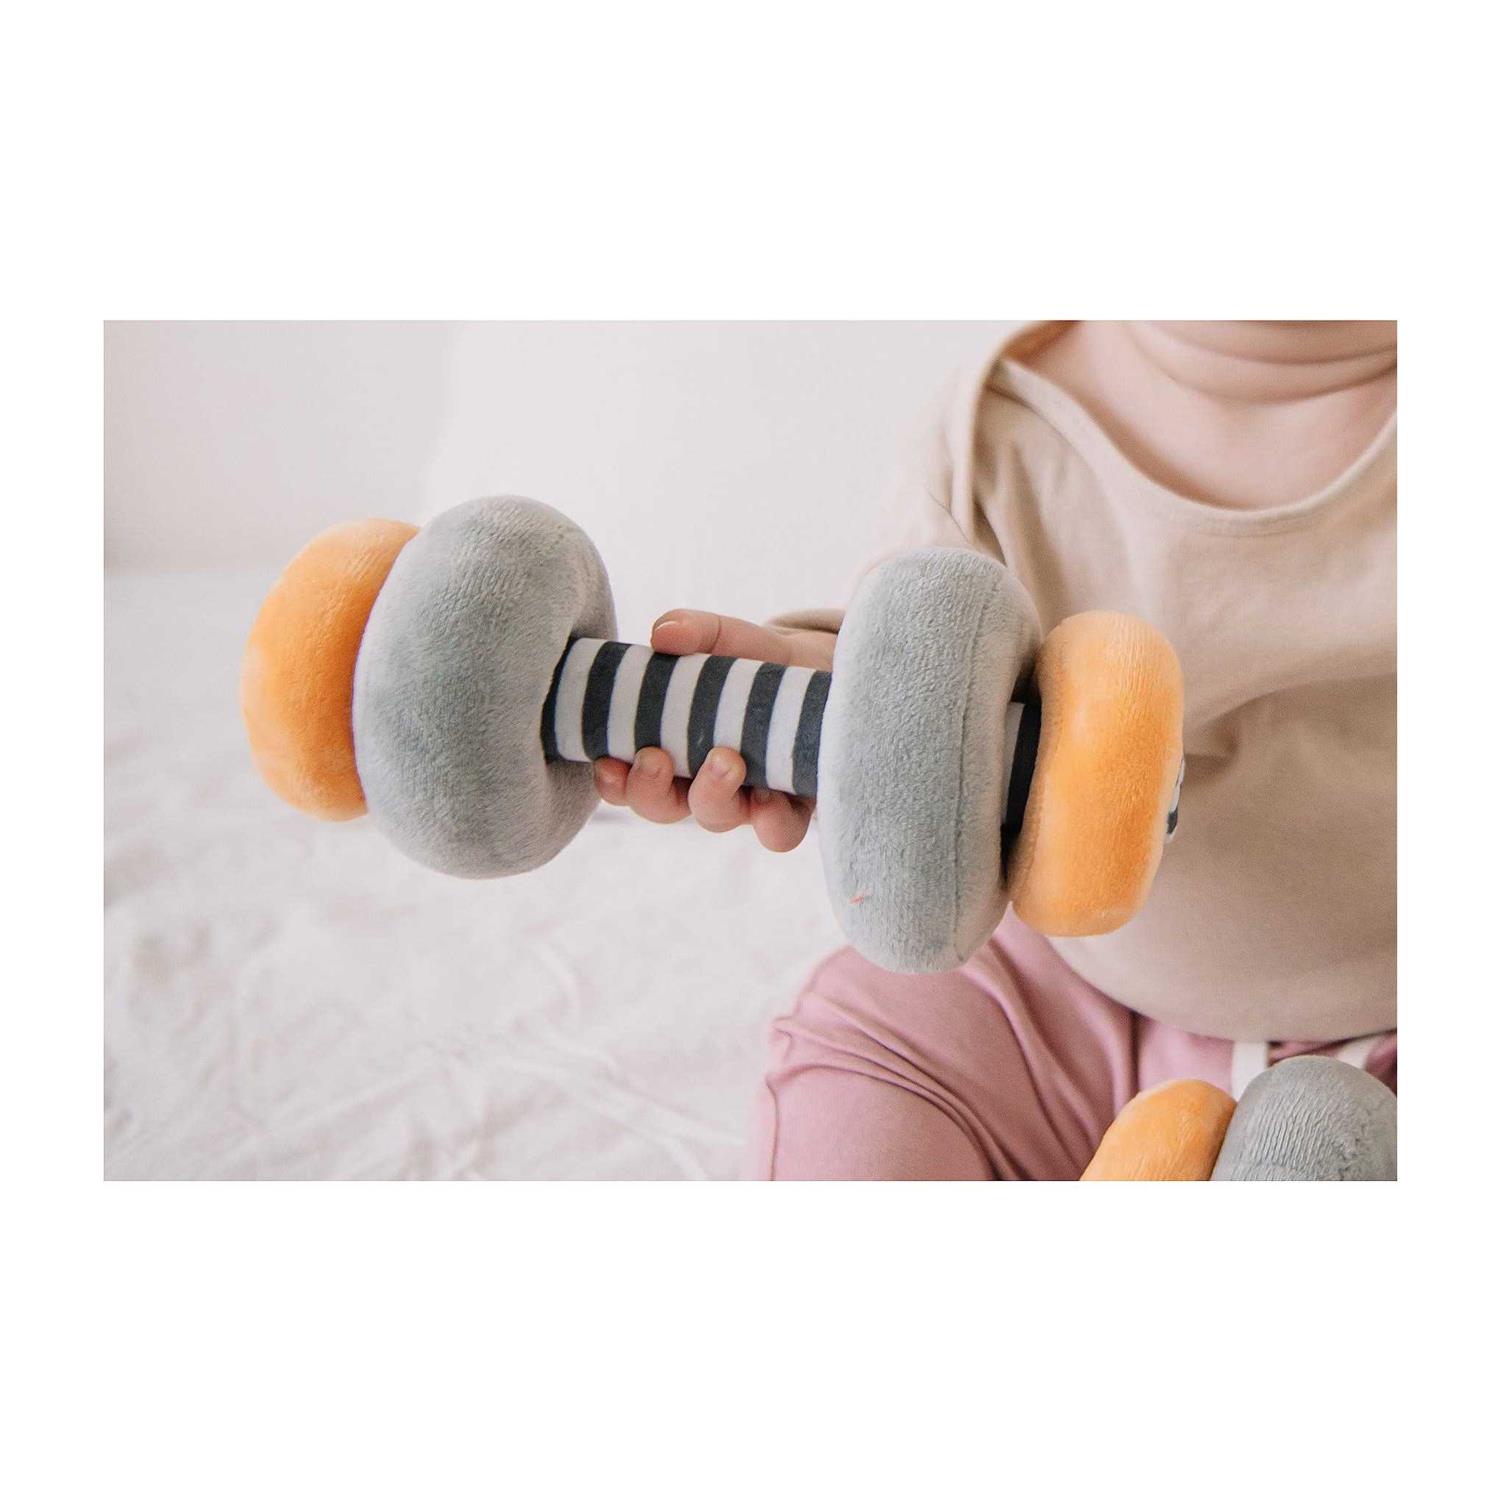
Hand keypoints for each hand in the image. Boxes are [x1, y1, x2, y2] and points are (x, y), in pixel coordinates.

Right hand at [593, 610, 836, 851]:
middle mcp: (702, 784)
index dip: (612, 782)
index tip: (609, 761)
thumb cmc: (757, 662)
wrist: (823, 673)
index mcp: (670, 751)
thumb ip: (695, 630)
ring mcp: (746, 800)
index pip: (626, 781)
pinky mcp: (794, 807)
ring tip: (726, 759)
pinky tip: (770, 793)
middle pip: (663, 808)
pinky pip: (777, 833)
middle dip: (651, 790)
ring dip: (712, 795)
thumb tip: (662, 633)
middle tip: (656, 757)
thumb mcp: (727, 638)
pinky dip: (770, 820)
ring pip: (715, 819)